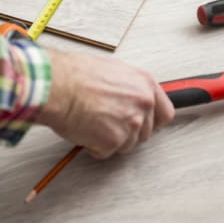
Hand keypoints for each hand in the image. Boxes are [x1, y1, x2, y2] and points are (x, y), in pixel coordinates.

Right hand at [35, 50, 174, 157]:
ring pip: (127, 144)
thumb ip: (130, 87)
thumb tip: (131, 96)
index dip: (153, 120)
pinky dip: (95, 146)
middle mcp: (143, 104)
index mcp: (145, 84)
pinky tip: (86, 128)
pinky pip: (107, 152)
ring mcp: (130, 124)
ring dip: (111, 139)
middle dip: (127, 131)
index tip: (146, 122)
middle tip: (108, 120)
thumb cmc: (77, 74)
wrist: (58, 85)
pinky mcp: (114, 141)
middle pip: (145, 132)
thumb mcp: (113, 70)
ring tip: (94, 120)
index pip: (165, 113)